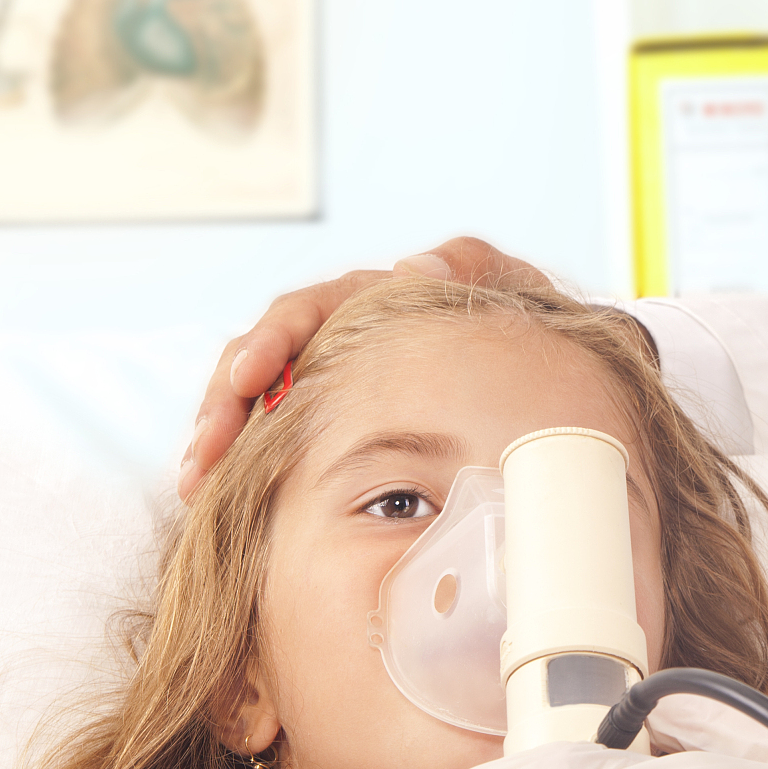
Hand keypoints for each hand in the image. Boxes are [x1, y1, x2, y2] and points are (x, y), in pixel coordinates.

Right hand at [178, 238, 551, 498]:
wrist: (570, 396)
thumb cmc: (545, 345)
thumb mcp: (523, 300)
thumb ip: (480, 270)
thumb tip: (414, 265)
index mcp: (380, 304)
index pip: (307, 312)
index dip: (272, 341)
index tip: (250, 376)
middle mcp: (346, 341)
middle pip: (261, 361)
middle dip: (223, 403)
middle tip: (204, 453)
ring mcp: (337, 387)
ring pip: (259, 406)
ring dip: (220, 438)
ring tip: (197, 485)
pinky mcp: (334, 429)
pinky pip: (277, 443)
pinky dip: (247, 466)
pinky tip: (221, 503)